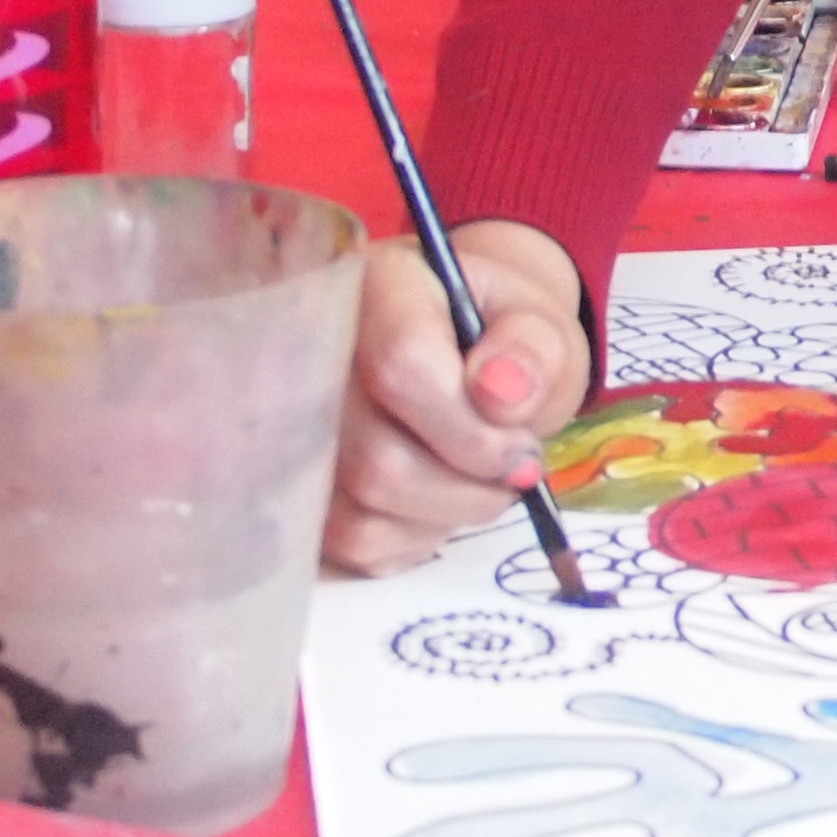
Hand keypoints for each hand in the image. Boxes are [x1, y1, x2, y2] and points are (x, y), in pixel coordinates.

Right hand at [323, 215, 588, 574]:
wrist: (475, 354)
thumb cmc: (506, 337)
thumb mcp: (541, 324)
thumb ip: (534, 347)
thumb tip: (504, 394)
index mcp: (379, 290)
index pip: (400, 368)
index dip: (473, 429)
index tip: (523, 445)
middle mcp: (314, 356)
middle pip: (377, 461)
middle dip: (470, 485)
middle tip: (515, 468)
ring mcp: (294, 428)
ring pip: (364, 515)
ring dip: (447, 515)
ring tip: (478, 477)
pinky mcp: (300, 489)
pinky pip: (356, 546)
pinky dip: (416, 538)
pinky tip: (439, 496)